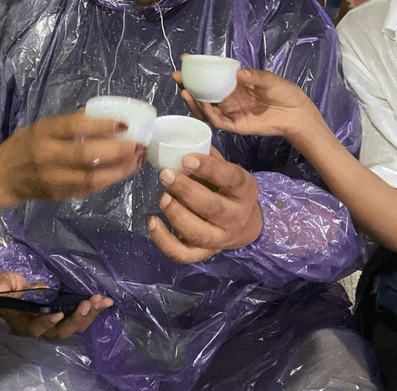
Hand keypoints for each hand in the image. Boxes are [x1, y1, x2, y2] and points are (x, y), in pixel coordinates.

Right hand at [0, 271, 113, 340]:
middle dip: (76, 319)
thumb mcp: (1, 283)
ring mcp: (58, 321)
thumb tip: (1, 288)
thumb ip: (1, 286)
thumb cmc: (8, 287)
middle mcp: (44, 326)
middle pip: (62, 331)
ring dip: (90, 314)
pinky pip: (83, 315)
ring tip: (101, 301)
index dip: (46, 323)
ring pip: (76, 325)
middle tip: (87, 304)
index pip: (36, 328)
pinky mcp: (68, 313)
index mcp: (26, 322)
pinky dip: (95, 309)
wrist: (18, 286)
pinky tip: (106, 301)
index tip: (57, 313)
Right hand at [1, 110, 145, 200]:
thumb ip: (72, 123)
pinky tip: (124, 171)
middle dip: (118, 151)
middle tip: (139, 145)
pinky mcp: (61, 195)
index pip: (76, 127)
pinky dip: (110, 179)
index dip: (102, 125)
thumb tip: (108, 116)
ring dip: (120, 169)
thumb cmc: (27, 144)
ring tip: (138, 160)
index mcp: (45, 133)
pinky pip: (90, 188)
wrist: (4, 176)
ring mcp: (55, 179)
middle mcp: (49, 157)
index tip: (125, 123)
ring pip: (92, 177)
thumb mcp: (45, 126)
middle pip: (87, 155)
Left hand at [147, 148, 263, 262]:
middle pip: (213, 208)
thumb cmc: (229, 190)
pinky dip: (164, 241)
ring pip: (198, 233)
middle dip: (186, 191)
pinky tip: (152, 221)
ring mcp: (221, 238)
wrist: (245, 224)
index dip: (209, 168)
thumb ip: (208, 159)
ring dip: (176, 215)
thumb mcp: (227, 171)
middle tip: (166, 175)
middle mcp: (236, 217)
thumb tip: (179, 142)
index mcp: (245, 190)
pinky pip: (184, 254)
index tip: (186, 158)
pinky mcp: (205, 253)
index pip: (231, 178)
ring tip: (163, 197)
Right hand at [172, 67, 316, 140]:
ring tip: (185, 91)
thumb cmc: (284, 92)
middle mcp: (228, 98)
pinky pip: (217, 121)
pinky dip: (207, 114)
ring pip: (205, 109)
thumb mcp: (270, 80)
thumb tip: (239, 73)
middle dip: (187, 85)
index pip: (211, 76)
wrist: (296, 113)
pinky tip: (202, 105)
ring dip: (193, 101)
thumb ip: (255, 76)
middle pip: (202, 92)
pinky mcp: (235, 125)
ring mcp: (230, 112)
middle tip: (176, 76)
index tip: (184, 59)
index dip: (197, 68)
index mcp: (234, 84)